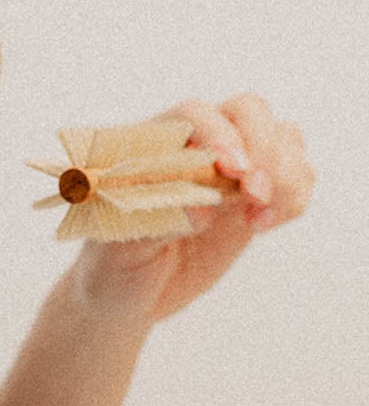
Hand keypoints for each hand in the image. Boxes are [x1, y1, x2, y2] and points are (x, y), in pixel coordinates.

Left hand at [71, 94, 314, 324]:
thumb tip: (202, 208)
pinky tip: (262, 225)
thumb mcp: (121, 247)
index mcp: (149, 146)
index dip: (218, 134)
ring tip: (258, 218)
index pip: (193, 114)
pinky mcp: (251, 197)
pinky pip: (295, 176)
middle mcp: (193, 147)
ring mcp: (226, 171)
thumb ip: (158, 222)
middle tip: (254, 192)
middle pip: (248, 111)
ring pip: (281, 138)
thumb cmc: (110, 263)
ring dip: (284, 173)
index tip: (231, 170)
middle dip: (263, 146)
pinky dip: (293, 197)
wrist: (125, 295)